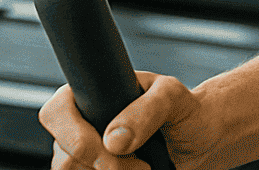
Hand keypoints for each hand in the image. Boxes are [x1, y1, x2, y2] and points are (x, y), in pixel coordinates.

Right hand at [40, 71, 209, 169]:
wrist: (202, 141)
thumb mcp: (175, 98)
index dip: (76, 135)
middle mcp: (81, 126)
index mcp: (92, 96)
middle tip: (140, 165)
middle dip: (103, 165)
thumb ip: (149, 109)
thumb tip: (114, 139)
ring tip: (143, 168)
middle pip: (63, 156)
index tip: (114, 148)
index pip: (56, 112)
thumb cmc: (187, 113)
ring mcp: (84, 155)